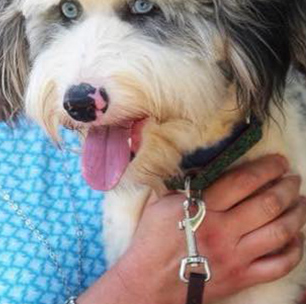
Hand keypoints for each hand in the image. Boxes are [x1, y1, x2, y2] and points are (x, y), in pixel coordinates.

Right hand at [109, 155, 304, 303]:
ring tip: (300, 202)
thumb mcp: (163, 203)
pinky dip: (295, 250)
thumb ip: (187, 186)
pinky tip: (297, 237)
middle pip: (267, 205)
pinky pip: (279, 265)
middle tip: (294, 179)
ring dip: (296, 215)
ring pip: (279, 233)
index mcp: (202, 208)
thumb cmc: (153, 238)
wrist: (150, 280)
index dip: (265, 168)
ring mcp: (236, 257)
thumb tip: (206, 167)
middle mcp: (224, 231)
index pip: (242, 182)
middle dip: (286, 188)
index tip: (279, 161)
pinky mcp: (243, 278)